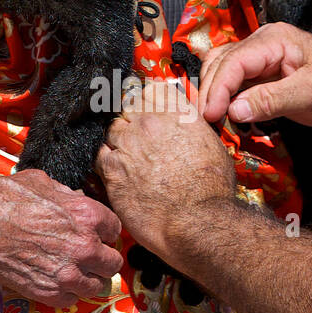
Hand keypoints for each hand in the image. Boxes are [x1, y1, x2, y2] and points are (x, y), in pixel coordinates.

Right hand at [0, 170, 122, 304]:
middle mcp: (84, 247)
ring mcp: (68, 274)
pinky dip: (67, 293)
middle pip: (113, 262)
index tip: (95, 234)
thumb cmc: (4, 199)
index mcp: (87, 216)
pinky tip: (56, 281)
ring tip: (75, 271)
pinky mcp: (49, 293)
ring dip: (89, 279)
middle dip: (102, 258)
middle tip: (90, 257)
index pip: (115, 230)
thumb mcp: (44, 183)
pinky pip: (72, 300)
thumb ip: (69, 196)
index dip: (104, 231)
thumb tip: (78, 202)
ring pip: (98, 286)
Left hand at [96, 78, 235, 258]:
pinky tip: (116, 173)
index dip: (150, 103)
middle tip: (138, 142)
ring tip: (129, 161)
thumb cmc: (211, 192)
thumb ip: (192, 129)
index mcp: (178, 113)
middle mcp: (151, 121)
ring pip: (111, 129)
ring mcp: (128, 142)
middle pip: (128, 108)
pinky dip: (104, 161)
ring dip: (117, 142)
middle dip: (132, 122)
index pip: (152, 90)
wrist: (197, 222)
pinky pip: (98, 154)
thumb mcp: (213, 147)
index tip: (150, 115)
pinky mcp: (112, 167)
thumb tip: (185, 129)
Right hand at [198, 22, 311, 128]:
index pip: (234, 61)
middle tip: (207, 124)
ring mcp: (259, 57)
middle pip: (221, 63)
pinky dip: (224, 98)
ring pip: (222, 71)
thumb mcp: (310, 94)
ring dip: (214, 95)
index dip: (217, 89)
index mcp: (274, 39)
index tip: (210, 116)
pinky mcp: (260, 73)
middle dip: (210, 92)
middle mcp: (262, 42)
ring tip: (213, 122)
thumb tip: (233, 110)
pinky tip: (225, 117)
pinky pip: (233, 82)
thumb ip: (272, 100)